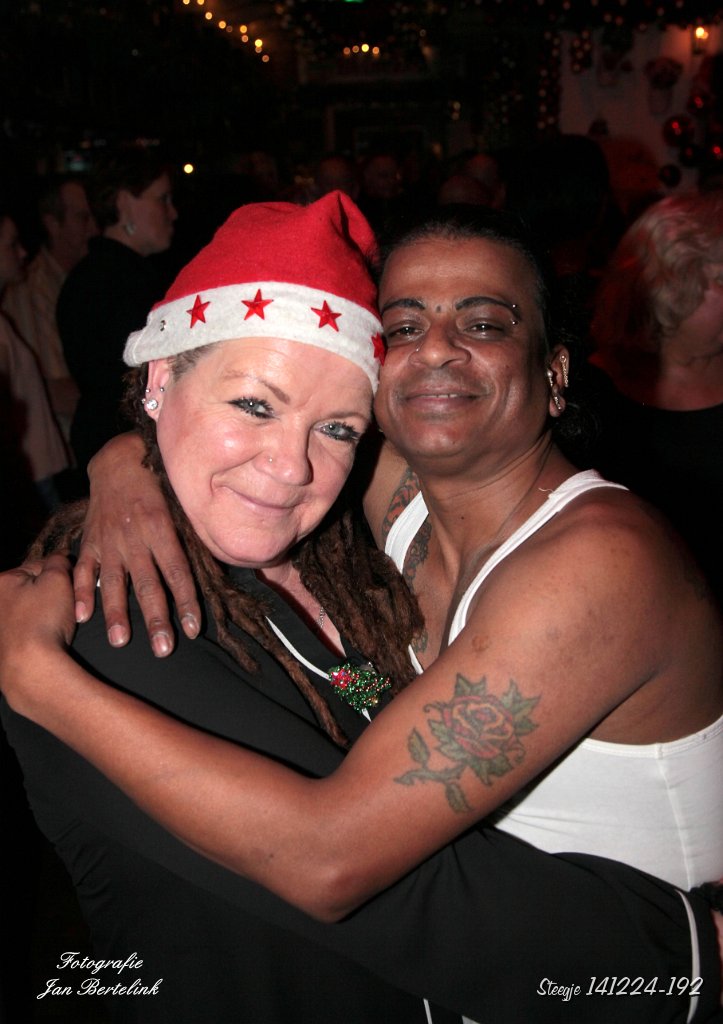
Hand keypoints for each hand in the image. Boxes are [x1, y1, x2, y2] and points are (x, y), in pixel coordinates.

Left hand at [0, 555, 76, 712]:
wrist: (32, 668)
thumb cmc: (42, 623)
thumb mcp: (58, 580)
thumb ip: (59, 562)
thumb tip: (60, 558)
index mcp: (2, 581)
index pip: (38, 565)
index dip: (60, 572)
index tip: (74, 580)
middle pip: (31, 589)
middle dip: (50, 594)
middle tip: (67, 605)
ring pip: (28, 610)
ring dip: (43, 613)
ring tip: (58, 624)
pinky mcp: (2, 646)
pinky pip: (25, 630)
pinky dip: (37, 631)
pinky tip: (47, 638)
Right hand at [74, 434, 199, 656]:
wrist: (119, 461)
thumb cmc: (160, 486)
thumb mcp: (182, 506)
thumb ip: (194, 538)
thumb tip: (219, 569)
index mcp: (162, 529)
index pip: (178, 572)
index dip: (186, 601)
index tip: (192, 629)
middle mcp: (135, 538)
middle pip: (148, 584)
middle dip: (155, 618)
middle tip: (163, 649)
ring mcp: (110, 541)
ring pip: (113, 582)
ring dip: (116, 613)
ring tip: (121, 641)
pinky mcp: (90, 541)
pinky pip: (82, 569)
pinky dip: (79, 592)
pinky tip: (80, 617)